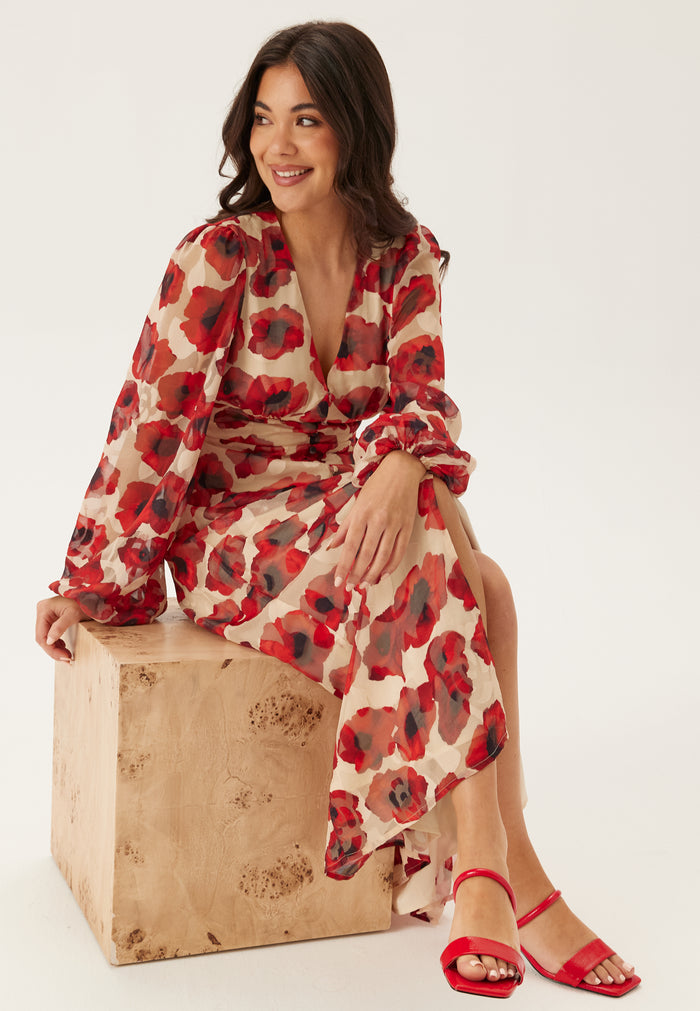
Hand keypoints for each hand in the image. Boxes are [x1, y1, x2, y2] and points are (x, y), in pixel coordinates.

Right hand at [35, 596, 85, 662]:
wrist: (92, 596)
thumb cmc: (83, 602)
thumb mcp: (73, 614)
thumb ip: (60, 627)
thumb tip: (49, 641)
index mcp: (43, 609)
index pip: (41, 636)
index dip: (51, 649)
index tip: (64, 657)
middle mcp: (42, 612)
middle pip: (43, 638)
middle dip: (54, 651)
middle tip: (67, 660)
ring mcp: (46, 615)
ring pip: (46, 638)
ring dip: (55, 649)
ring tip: (67, 656)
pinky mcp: (52, 619)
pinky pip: (51, 634)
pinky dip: (57, 643)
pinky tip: (64, 648)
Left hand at [331, 450, 425, 588]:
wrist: (402, 469)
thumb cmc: (376, 486)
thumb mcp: (357, 503)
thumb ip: (345, 527)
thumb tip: (332, 547)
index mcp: (362, 513)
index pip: (350, 545)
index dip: (344, 565)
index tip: (338, 581)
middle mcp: (378, 520)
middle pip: (366, 554)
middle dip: (357, 574)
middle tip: (351, 587)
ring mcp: (395, 524)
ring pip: (383, 556)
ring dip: (373, 574)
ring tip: (365, 584)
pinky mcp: (408, 526)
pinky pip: (399, 551)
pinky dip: (391, 566)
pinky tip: (382, 574)